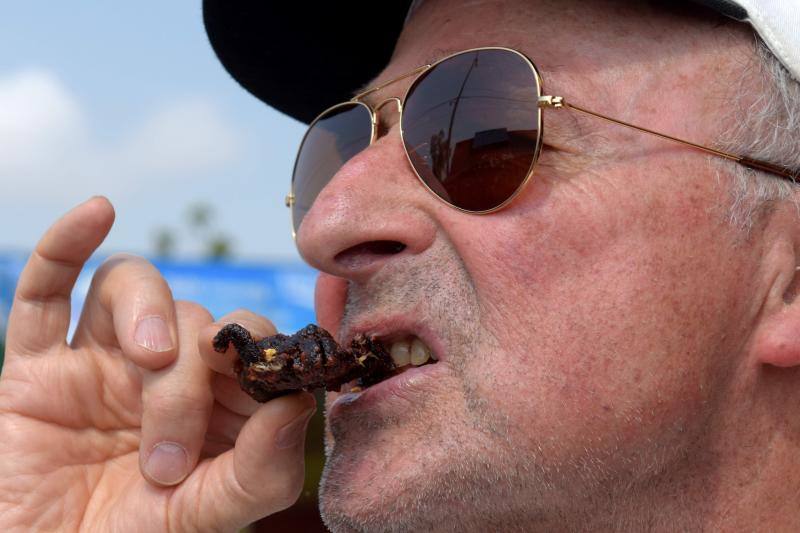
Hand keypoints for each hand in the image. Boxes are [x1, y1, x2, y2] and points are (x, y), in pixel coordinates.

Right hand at [0, 197, 315, 531]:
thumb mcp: (206, 516)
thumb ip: (261, 470)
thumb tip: (298, 402)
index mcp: (211, 399)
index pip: (252, 344)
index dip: (261, 354)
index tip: (266, 389)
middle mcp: (160, 369)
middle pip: (195, 320)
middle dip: (192, 376)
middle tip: (170, 452)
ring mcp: (98, 361)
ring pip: (132, 287)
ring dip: (148, 312)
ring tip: (148, 361)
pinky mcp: (34, 368)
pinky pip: (45, 291)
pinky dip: (68, 245)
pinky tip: (97, 212)